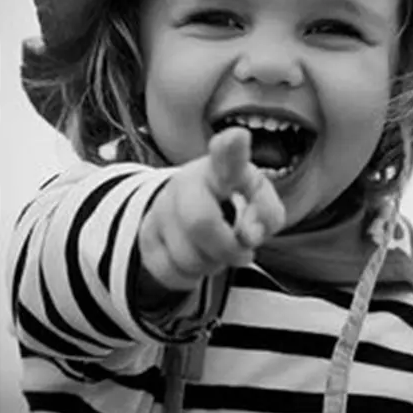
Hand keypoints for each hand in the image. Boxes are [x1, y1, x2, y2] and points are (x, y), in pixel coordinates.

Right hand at [138, 127, 285, 291]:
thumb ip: (267, 216)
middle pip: (199, 222)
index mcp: (222, 169)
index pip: (227, 157)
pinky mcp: (146, 235)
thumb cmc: (236, 205)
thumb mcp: (261, 205)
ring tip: (217, 251)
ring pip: (187, 256)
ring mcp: (161, 207)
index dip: (231, 148)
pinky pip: (170, 272)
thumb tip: (248, 235)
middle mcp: (186, 182)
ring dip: (212, 265)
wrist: (190, 213)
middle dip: (227, 248)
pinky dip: (191, 276)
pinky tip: (197, 258)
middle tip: (243, 252)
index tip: (239, 136)